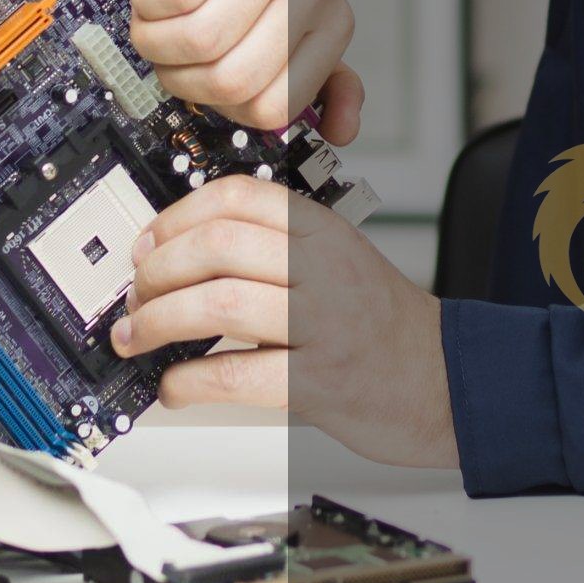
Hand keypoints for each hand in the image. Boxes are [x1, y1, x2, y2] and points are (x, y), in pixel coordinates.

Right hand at [108, 0, 361, 140]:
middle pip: (233, 80)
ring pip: (199, 40)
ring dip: (156, 37)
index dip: (220, 104)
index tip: (203, 76)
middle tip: (168, 46)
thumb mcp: (274, 22)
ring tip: (157, 14)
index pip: (272, 107)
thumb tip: (342, 131)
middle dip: (182, 75)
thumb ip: (308, 76)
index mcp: (330, 22)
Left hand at [111, 174, 458, 469]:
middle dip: (156, 272)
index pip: (237, 197)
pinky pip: (237, 375)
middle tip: (135, 297)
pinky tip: (175, 385)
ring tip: (136, 338)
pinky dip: (190, 380)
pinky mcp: (320, 383)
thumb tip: (183, 254)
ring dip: (158, 323)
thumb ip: (277, 247)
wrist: (448, 379)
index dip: (175, 218)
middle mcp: (323, 269)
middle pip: (216, 246)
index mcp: (323, 231)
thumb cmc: (383, 325)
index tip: (147, 245)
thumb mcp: (340, 259)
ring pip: (218, 304)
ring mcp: (323, 325)